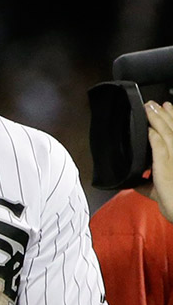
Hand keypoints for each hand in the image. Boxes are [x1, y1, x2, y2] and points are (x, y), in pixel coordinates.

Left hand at [146, 101, 172, 221]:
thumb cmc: (171, 203)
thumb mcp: (157, 190)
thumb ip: (146, 182)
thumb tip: (134, 179)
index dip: (172, 120)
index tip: (166, 106)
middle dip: (164, 115)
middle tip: (154, 102)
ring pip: (168, 137)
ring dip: (159, 121)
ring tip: (150, 108)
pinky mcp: (166, 172)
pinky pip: (162, 152)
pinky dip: (156, 140)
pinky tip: (150, 130)